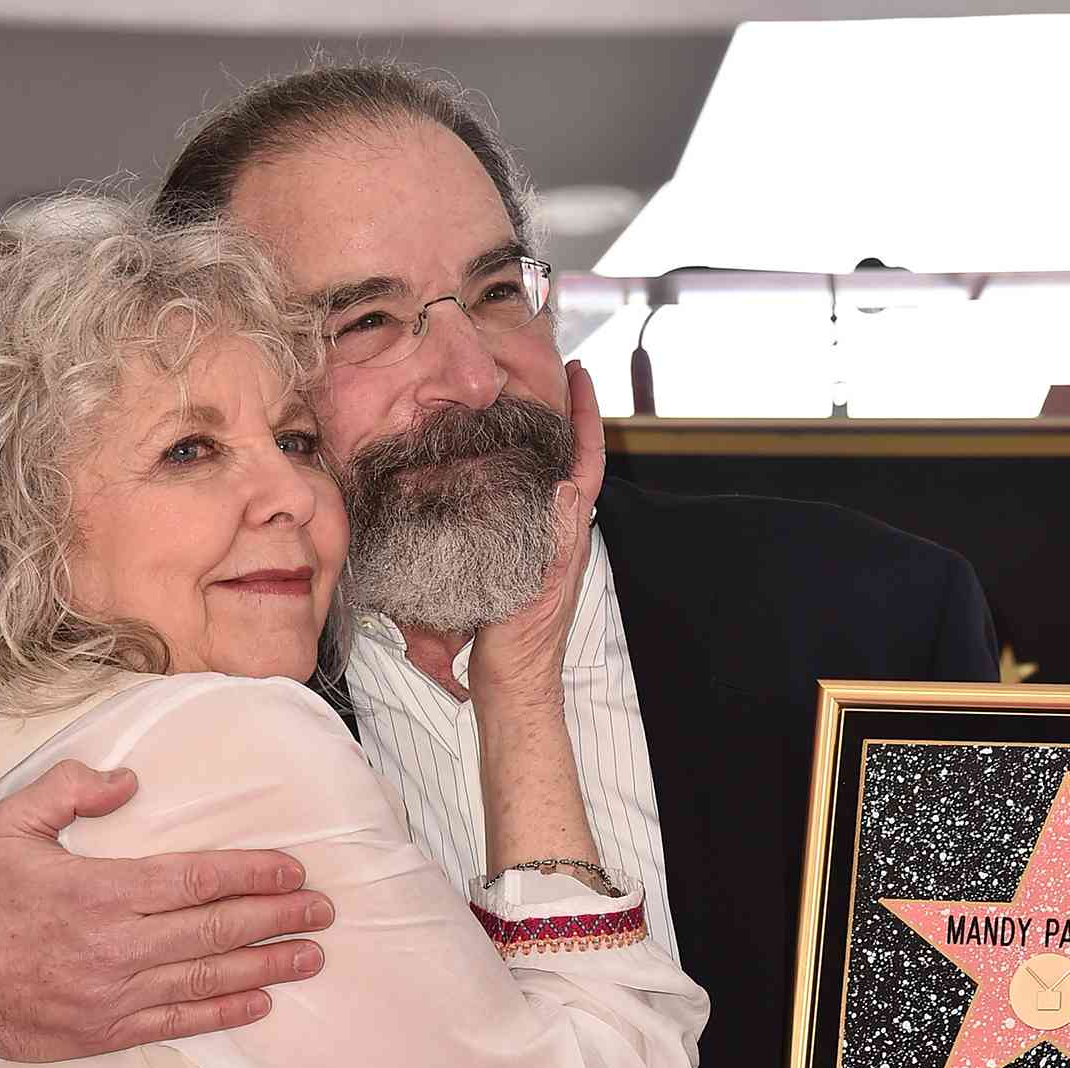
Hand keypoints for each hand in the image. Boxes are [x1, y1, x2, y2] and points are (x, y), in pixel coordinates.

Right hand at [0, 760, 333, 1057]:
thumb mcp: (10, 823)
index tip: (294, 870)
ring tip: (312, 957)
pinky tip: (260, 1001)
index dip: (253, 875)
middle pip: (217, 930)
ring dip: (267, 967)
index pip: (198, 880)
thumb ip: (72, 790)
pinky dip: (224, 1013)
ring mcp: (113, 994)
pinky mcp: (104, 1032)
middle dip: (279, 919)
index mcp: (100, 891)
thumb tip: (129, 781)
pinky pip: (178, 1023)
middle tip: (325, 911)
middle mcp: (115, 946)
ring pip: (208, 979)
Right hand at [468, 360, 606, 709]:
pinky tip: (484, 468)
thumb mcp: (539, 589)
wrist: (510, 687)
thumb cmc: (522, 645)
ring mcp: (538, 549)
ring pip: (540, 485)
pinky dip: (506, 480)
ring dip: (533, 446)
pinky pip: (515, 508)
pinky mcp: (514, 562)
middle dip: (560, 420)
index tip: (579, 377)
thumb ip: (554, 541)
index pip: (585, 465)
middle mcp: (557, 536)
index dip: (585, 418)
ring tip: (511, 410)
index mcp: (567, 536)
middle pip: (566, 465)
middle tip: (541, 381)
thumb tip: (566, 486)